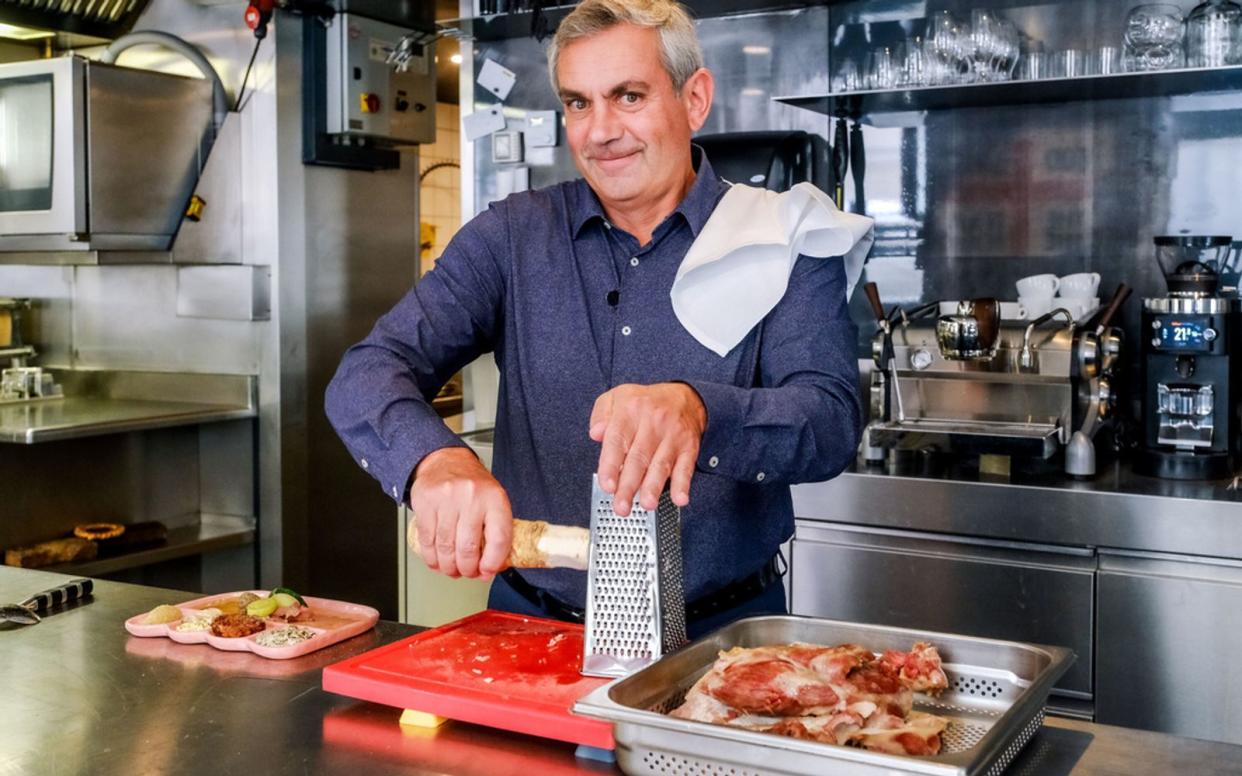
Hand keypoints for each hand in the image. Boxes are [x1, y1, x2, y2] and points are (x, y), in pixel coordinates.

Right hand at [408, 447, 512, 579]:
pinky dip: (432, 558)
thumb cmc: (472, 484)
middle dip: (467, 569)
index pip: (498, 539)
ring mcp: (446, 500)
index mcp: (494, 498)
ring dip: (448, 567)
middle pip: (468, 548)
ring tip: (452, 570)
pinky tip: (437, 561)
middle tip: (468, 573)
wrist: (445, 460)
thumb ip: (496, 530)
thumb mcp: (493, 499)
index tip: (488, 571)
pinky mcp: (425, 503)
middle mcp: (471, 498)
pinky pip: (427, 541)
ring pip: (446, 548)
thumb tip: (493, 565)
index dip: (493, 563)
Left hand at [589, 383, 706, 515]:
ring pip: (661, 464)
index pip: (617, 440)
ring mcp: (672, 436)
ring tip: (647, 504)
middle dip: (628, 486)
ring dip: (653, 487)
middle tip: (621, 507)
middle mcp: (652, 423)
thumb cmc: (645, 403)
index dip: (610, 465)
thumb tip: (596, 434)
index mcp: (630, 411)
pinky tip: (680, 498)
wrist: (685, 397)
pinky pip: (686, 467)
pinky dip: (683, 484)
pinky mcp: (689, 447)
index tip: (607, 485)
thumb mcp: (617, 398)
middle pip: (638, 458)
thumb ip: (601, 415)